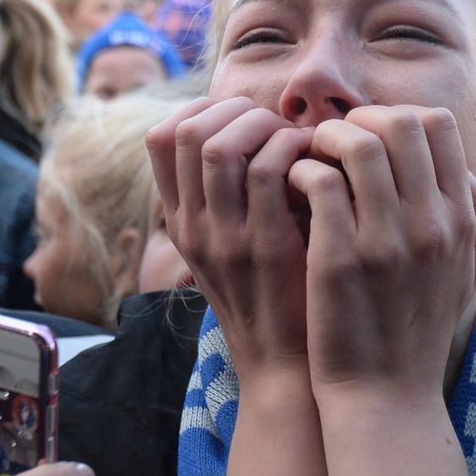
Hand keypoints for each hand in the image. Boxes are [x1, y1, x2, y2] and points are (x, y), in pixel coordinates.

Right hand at [146, 97, 313, 380]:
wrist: (286, 366)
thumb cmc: (272, 295)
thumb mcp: (229, 246)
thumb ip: (227, 196)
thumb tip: (246, 129)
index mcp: (180, 222)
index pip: (160, 138)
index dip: (201, 108)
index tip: (242, 115)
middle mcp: (192, 227)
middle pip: (186, 132)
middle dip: (235, 110)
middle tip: (274, 123)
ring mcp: (223, 238)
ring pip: (220, 146)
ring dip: (264, 126)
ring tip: (294, 138)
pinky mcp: (264, 247)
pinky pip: (267, 172)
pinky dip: (292, 149)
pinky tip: (315, 159)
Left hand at [287, 106, 475, 401]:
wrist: (386, 395)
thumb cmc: (415, 328)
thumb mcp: (464, 270)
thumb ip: (470, 216)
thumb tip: (464, 169)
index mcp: (460, 218)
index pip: (437, 125)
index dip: (395, 116)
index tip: (367, 136)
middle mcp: (432, 223)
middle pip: (400, 123)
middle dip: (358, 118)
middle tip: (331, 141)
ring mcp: (387, 240)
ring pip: (358, 144)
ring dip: (325, 139)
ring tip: (307, 158)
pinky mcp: (340, 259)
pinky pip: (319, 182)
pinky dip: (300, 171)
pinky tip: (292, 189)